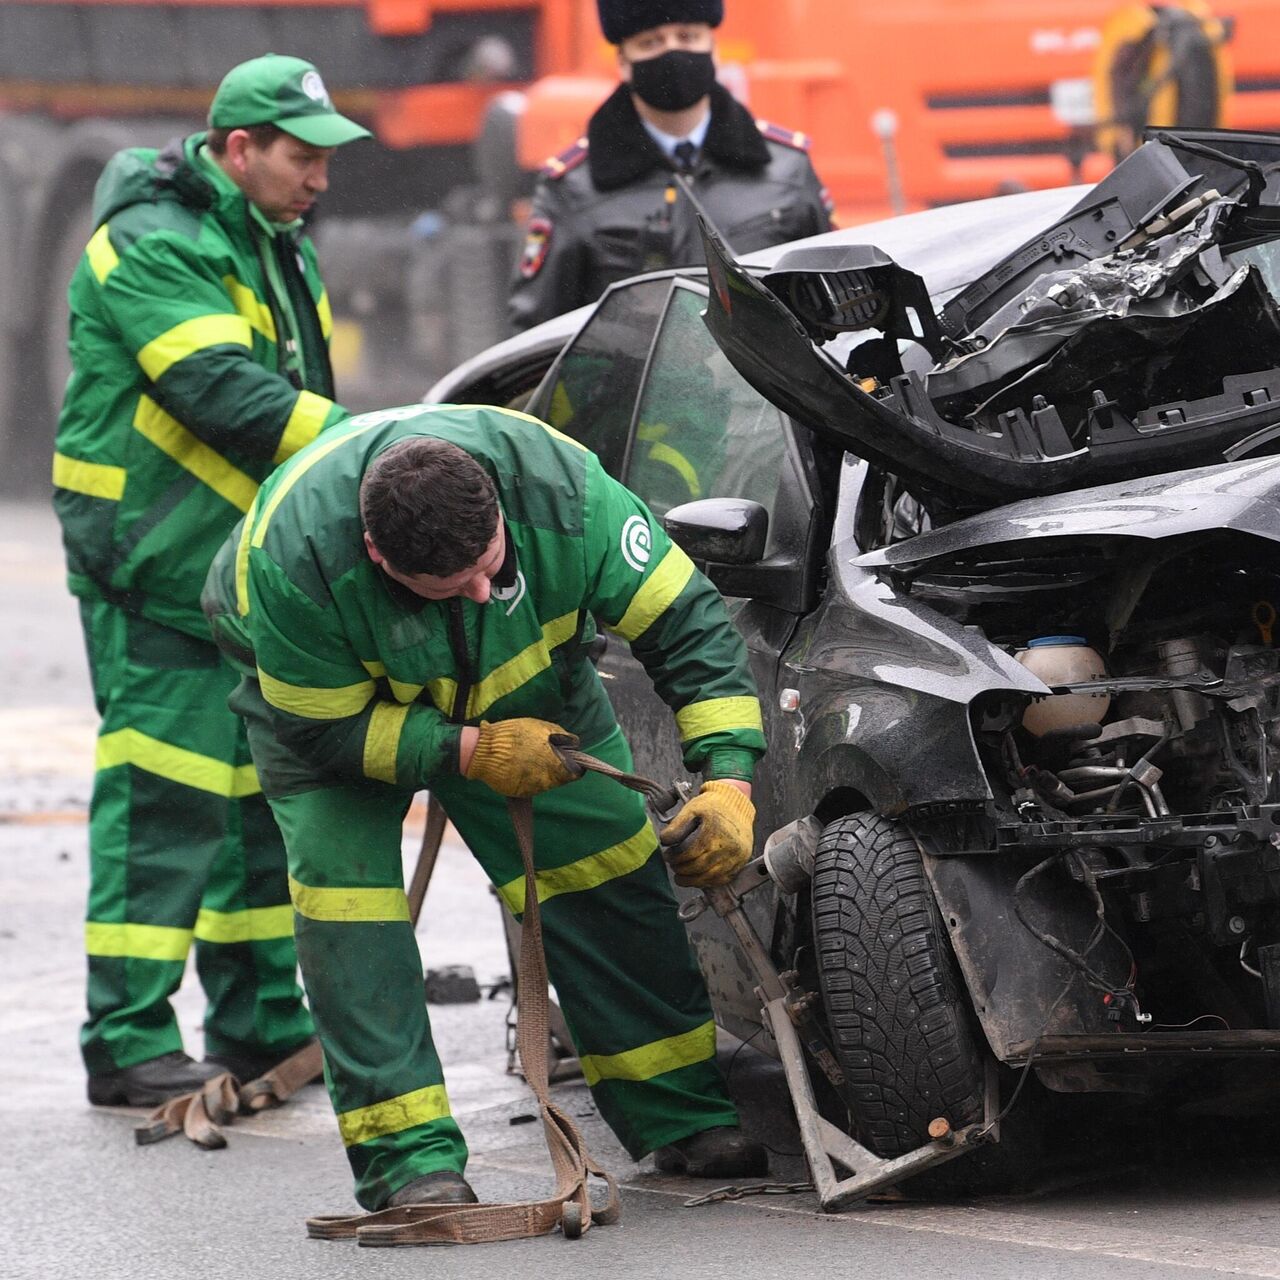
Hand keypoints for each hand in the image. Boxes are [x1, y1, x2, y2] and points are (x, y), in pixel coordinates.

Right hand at [462, 718, 581, 797]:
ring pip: (546, 782)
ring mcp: (533, 789)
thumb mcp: (541, 727)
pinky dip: (530, 778)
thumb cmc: (513, 735)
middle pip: (561, 778)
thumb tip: (573, 743)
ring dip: (544, 773)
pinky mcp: (520, 793)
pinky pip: (531, 786)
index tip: (572, 760)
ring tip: (531, 759)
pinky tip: (521, 767)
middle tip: (548, 756)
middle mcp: (546, 780)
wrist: (484, 751)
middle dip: (558, 768)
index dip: (575, 765)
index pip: (575, 772)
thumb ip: (560, 736)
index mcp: (555, 765)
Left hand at [659, 780, 755, 886]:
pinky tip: (698, 879)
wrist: (737, 805)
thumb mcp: (692, 809)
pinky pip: (723, 878)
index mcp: (715, 833)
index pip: (691, 853)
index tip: (667, 857)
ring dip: (693, 881)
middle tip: (673, 868)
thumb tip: (664, 841)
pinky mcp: (742, 861)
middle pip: (701, 867)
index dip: (676, 858)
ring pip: (712, 877)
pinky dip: (708, 882)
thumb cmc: (713, 806)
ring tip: (681, 877)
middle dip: (683, 871)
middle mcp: (729, 846)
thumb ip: (677, 825)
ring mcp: (737, 856)